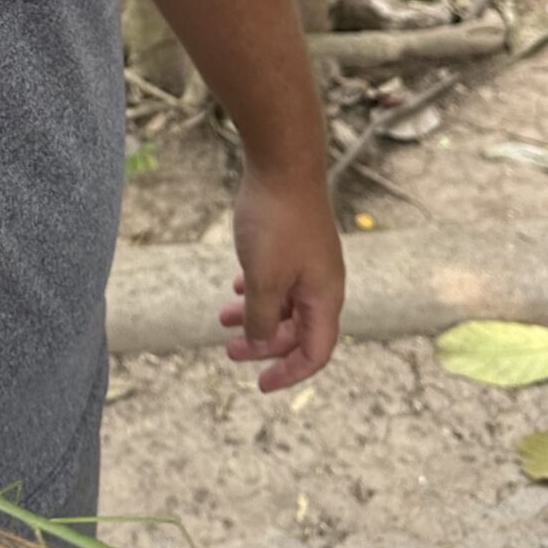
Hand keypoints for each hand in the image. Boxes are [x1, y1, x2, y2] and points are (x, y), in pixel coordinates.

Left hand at [220, 161, 343, 391]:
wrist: (282, 163)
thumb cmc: (276, 223)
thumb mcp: (264, 280)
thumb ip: (263, 318)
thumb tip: (261, 344)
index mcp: (324, 298)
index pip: (316, 352)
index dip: (290, 373)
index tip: (260, 384)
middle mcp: (322, 282)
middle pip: (298, 330)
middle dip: (265, 345)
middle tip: (230, 352)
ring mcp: (309, 260)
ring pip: (285, 302)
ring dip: (256, 315)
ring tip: (222, 318)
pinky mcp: (294, 241)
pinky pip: (279, 277)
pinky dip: (258, 289)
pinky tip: (237, 285)